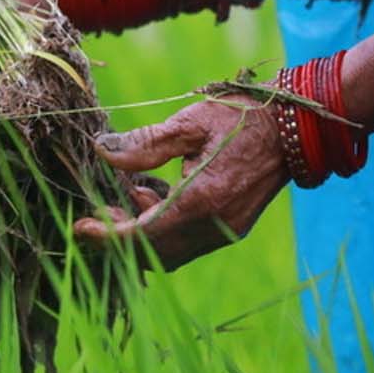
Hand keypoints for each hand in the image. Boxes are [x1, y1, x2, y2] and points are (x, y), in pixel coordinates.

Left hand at [73, 95, 288, 270]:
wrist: (293, 127)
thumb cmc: (241, 118)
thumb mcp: (189, 123)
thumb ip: (144, 143)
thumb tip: (101, 151)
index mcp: (201, 201)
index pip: (142, 236)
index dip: (106, 236)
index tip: (80, 227)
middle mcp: (214, 226)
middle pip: (153, 254)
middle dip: (120, 239)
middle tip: (98, 214)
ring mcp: (226, 232)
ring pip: (170, 254)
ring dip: (142, 235)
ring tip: (130, 196)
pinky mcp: (232, 228)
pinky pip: (188, 243)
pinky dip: (164, 230)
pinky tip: (156, 196)